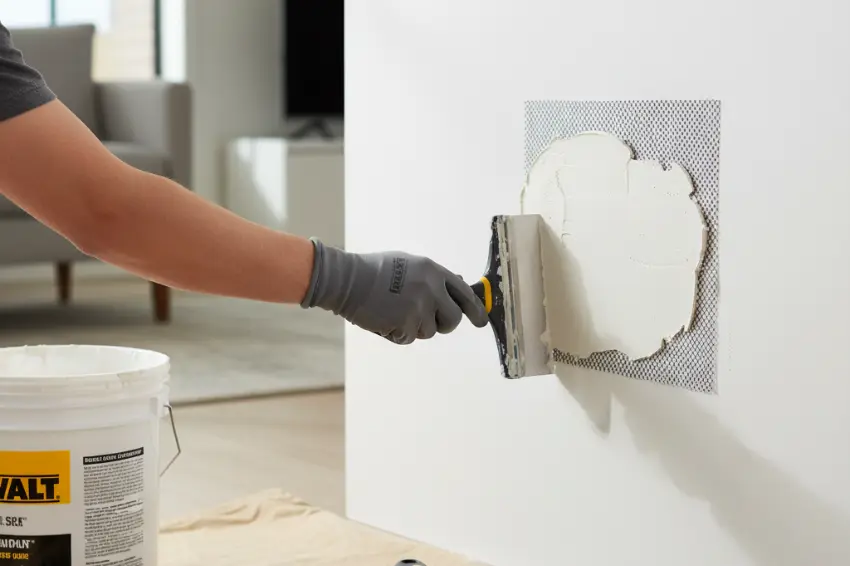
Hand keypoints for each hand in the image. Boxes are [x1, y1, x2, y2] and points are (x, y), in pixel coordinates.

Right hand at [301, 239, 488, 343]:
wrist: (347, 280)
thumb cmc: (374, 270)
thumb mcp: (409, 264)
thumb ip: (433, 276)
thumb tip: (457, 282)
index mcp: (433, 271)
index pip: (465, 293)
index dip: (476, 310)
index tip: (481, 320)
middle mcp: (431, 289)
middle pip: (453, 319)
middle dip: (444, 324)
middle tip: (429, 321)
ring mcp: (419, 308)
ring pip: (429, 331)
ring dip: (414, 327)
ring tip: (393, 310)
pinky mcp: (405, 325)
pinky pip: (410, 338)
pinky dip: (398, 333)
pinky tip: (384, 317)